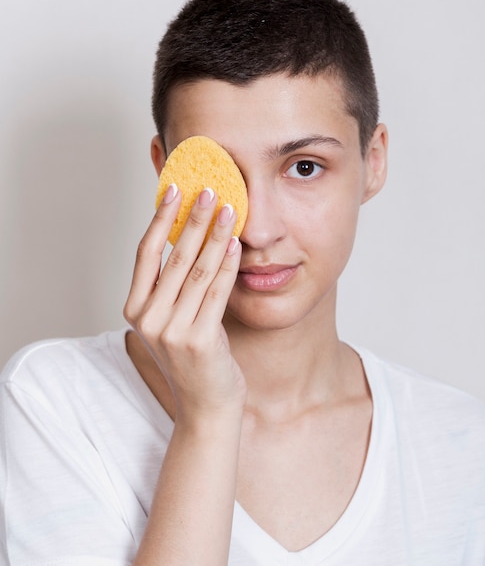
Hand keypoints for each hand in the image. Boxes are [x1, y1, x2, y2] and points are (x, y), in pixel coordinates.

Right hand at [124, 185, 245, 423]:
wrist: (206, 405)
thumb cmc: (193, 358)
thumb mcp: (174, 319)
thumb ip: (174, 285)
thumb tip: (191, 235)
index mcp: (136, 309)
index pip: (146, 253)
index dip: (160, 219)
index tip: (174, 191)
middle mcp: (148, 319)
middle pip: (174, 256)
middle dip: (194, 219)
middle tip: (210, 190)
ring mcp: (172, 331)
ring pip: (197, 270)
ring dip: (216, 236)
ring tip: (229, 209)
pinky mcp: (199, 340)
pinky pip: (216, 292)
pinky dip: (227, 265)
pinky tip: (236, 244)